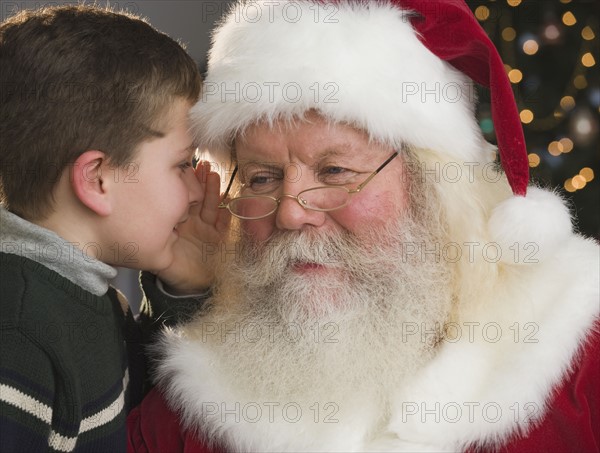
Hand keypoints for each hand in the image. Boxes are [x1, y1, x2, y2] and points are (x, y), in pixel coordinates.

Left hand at [158, 161, 230, 294]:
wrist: (189, 283)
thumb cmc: (171, 264)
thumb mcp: (155, 248)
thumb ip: (149, 234)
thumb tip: (133, 216)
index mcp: (178, 218)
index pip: (182, 197)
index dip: (185, 183)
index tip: (185, 169)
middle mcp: (194, 219)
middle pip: (199, 197)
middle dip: (202, 181)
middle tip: (203, 167)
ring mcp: (208, 227)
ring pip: (211, 207)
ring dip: (213, 192)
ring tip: (214, 177)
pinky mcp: (219, 238)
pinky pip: (223, 226)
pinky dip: (225, 217)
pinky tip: (227, 209)